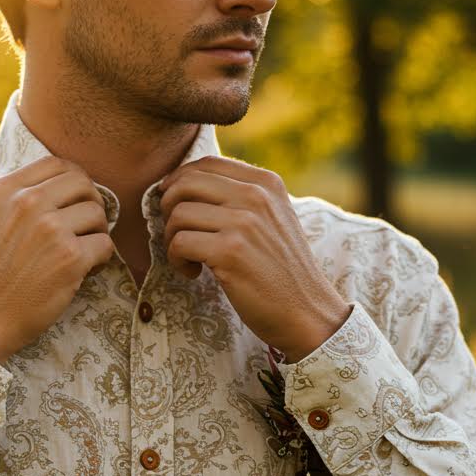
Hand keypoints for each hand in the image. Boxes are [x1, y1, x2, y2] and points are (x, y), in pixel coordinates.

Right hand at [0, 156, 114, 361]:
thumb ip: (16, 200)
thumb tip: (57, 189)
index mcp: (4, 190)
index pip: (56, 164)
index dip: (75, 181)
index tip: (76, 200)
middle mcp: (27, 203)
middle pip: (83, 183)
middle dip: (91, 203)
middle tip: (86, 227)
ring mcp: (50, 229)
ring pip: (97, 213)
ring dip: (96, 233)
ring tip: (81, 253)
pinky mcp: (70, 258)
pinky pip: (105, 245)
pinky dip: (101, 259)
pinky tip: (84, 271)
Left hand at [158, 156, 351, 362]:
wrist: (307, 312)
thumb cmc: (281, 270)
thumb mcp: (272, 219)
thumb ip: (241, 197)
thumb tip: (185, 183)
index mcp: (266, 183)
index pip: (206, 163)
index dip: (178, 181)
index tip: (174, 206)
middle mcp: (256, 195)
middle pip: (185, 183)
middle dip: (168, 208)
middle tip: (178, 233)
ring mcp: (243, 222)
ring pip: (177, 214)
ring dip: (172, 239)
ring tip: (190, 258)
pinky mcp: (230, 251)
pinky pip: (179, 243)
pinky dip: (177, 261)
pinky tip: (194, 272)